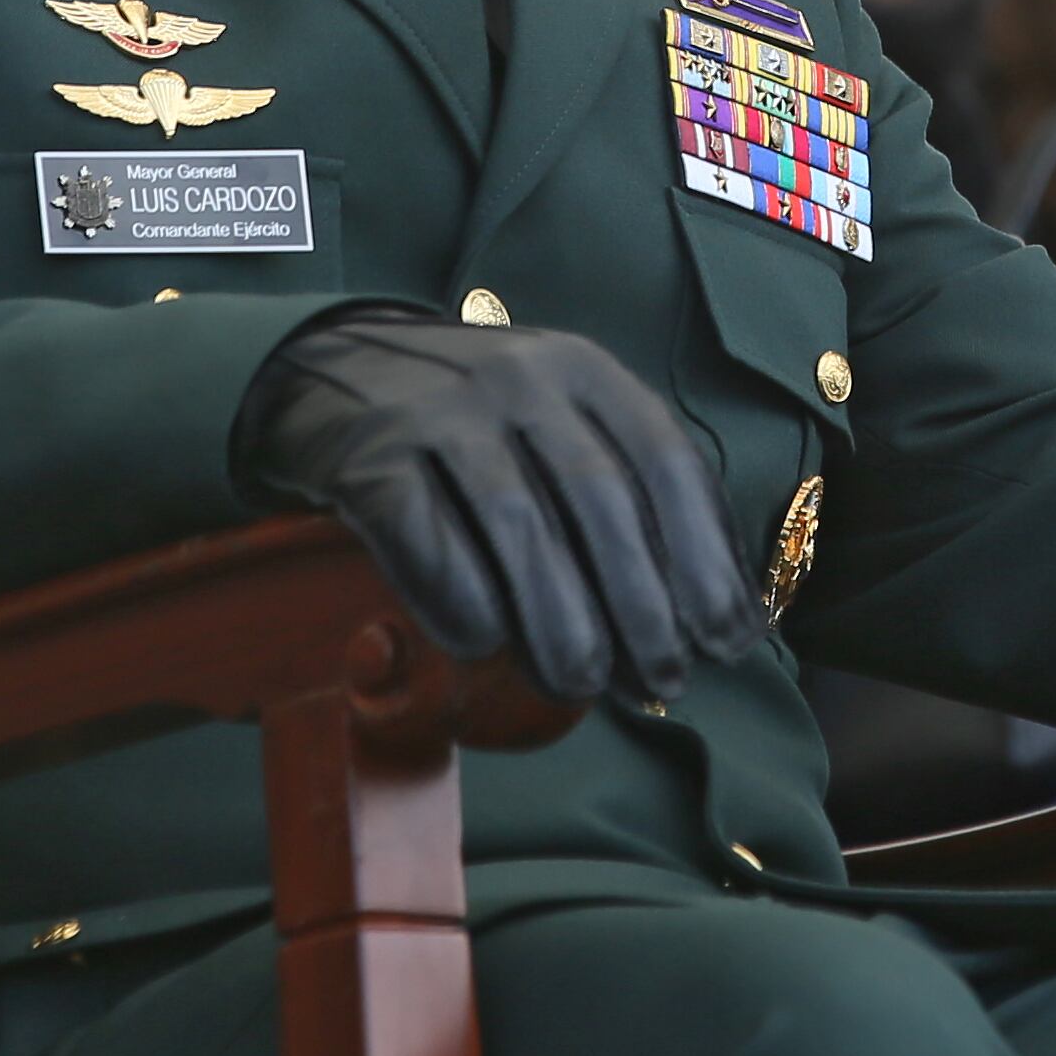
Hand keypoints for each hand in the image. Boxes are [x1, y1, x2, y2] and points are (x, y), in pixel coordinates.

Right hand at [232, 312, 766, 704]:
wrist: (329, 371)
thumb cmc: (473, 427)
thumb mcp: (557, 427)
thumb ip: (624, 503)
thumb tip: (709, 625)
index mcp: (583, 370)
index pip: (664, 461)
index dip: (703, 558)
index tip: (726, 642)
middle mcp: (520, 378)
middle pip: (598, 501)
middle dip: (640, 606)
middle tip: (660, 682)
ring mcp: (442, 411)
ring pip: (518, 527)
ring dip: (559, 622)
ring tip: (580, 684)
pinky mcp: (371, 456)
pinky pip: (427, 540)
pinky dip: (462, 602)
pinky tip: (484, 647)